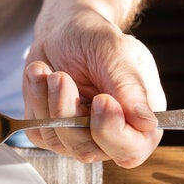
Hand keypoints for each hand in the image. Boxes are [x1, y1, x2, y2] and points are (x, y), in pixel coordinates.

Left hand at [22, 9, 165, 167]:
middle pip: (89, 151)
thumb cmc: (96, 39)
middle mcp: (110, 133)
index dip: (113, 133)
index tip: (101, 100)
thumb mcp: (116, 52)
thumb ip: (130, 88)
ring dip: (50, 102)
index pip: (132, 150)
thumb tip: (147, 123)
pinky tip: (41, 75)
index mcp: (138, 117)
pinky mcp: (50, 131)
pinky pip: (38, 129)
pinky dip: (35, 99)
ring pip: (59, 140)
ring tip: (52, 71)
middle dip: (69, 112)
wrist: (64, 32)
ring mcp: (77, 136)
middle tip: (62, 77)